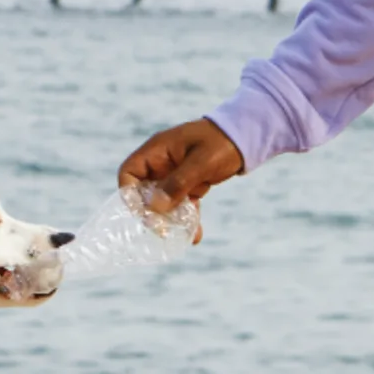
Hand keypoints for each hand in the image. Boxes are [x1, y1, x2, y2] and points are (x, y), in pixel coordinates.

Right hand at [117, 119, 245, 243]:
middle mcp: (161, 164)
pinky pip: (181, 205)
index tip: (142, 212)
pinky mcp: (188, 185)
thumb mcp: (201, 162)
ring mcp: (174, 175)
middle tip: (163, 230)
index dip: (129, 193)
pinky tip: (196, 235)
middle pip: (144, 192)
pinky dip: (187, 219)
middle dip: (152, 213)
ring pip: (164, 202)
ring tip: (184, 236)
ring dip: (171, 220)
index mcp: (157, 151)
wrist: (244, 138)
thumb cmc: (220, 142)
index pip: (129, 173)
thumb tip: (155, 207)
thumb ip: (178, 183)